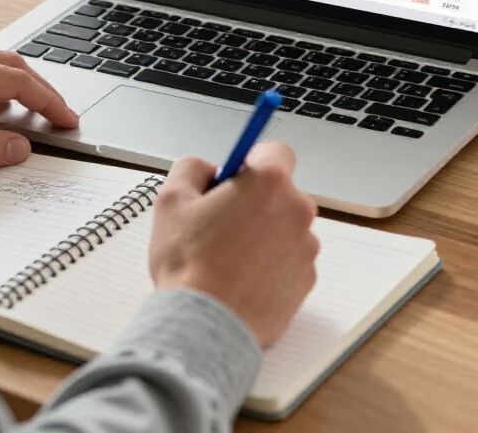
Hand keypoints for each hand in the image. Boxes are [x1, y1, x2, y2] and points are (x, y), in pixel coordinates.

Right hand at [148, 141, 318, 346]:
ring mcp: (305, 248)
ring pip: (284, 227)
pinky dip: (270, 263)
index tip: (236, 177)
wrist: (205, 325)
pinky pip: (289, 260)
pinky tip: (241, 276)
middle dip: (254, 201)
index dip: (252, 161)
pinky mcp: (306, 281)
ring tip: (227, 256)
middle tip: (220, 222)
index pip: (276, 151)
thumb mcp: (171, 199)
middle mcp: (296, 211)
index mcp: (268, 182)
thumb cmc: (189, 264)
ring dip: (263, 233)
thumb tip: (208, 169)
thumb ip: (192, 168)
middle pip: (280, 192)